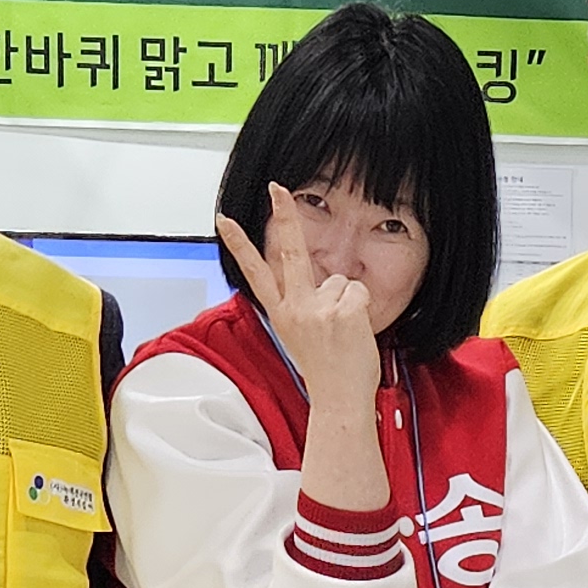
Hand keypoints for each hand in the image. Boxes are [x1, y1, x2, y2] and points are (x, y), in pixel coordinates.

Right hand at [215, 187, 381, 410]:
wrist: (339, 400)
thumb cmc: (326, 372)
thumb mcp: (301, 337)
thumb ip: (305, 306)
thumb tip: (323, 283)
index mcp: (282, 314)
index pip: (256, 272)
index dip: (240, 244)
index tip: (225, 219)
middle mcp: (295, 307)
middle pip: (288, 252)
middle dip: (283, 215)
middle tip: (277, 187)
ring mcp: (319, 307)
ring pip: (342, 281)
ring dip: (348, 303)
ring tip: (343, 333)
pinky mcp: (343, 309)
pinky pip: (359, 292)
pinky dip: (362, 310)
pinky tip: (354, 333)